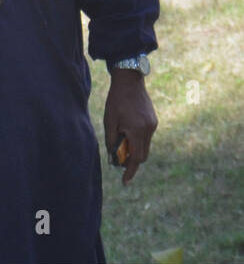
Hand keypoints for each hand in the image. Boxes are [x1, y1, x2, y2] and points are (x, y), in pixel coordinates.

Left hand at [104, 69, 157, 184]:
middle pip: (143, 155)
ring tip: (121, 141)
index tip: (125, 182)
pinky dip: (138, 139)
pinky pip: (146, 136)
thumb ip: (112, 140)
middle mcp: (148, 129)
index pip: (136, 158)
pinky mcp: (153, 121)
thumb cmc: (115, 101)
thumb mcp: (109, 120)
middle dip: (132, 160)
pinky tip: (127, 131)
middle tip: (119, 158)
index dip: (130, 171)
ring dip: (134, 149)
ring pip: (145, 146)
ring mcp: (153, 125)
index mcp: (136, 130)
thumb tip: (114, 157)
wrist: (129, 82)